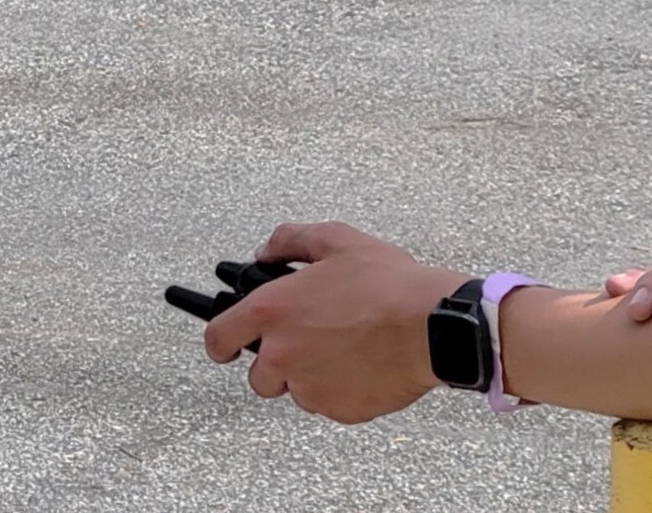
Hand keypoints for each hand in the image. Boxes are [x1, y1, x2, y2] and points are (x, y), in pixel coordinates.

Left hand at [202, 221, 471, 424]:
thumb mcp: (335, 241)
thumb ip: (290, 241)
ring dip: (309, 375)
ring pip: (296, 391)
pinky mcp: (339, 410)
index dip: (220, 342)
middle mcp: (283, 354)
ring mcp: (310, 387)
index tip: (226, 343)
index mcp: (272, 312)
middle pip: (258, 375)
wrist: (434, 327)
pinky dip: (339, 389)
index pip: (217, 338)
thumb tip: (265, 251)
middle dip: (276, 362)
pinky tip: (362, 363)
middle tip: (306, 340)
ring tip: (343, 347)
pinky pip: (329, 404)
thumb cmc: (388, 285)